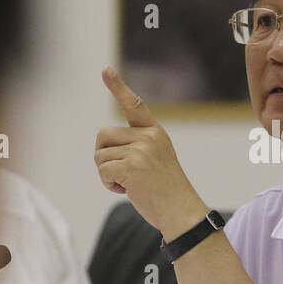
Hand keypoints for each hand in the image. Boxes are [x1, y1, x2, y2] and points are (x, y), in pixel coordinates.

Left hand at [94, 67, 207, 239]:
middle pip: (103, 136)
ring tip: (131, 184)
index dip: (118, 86)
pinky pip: (103, 170)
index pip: (134, 104)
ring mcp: (140, 151)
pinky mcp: (131, 167)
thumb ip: (136, 148)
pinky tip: (128, 190)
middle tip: (123, 174)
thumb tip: (103, 150)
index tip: (105, 70)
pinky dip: (109, 184)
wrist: (182, 213)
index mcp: (155, 133)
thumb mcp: (156, 160)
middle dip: (104, 156)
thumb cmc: (167, 192)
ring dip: (108, 174)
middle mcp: (148, 137)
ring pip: (100, 156)